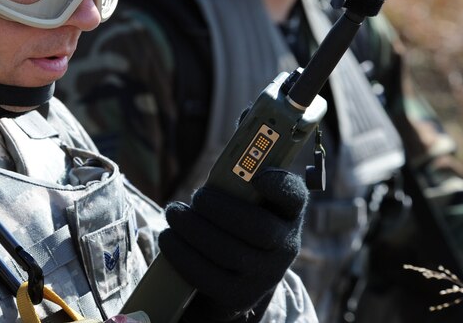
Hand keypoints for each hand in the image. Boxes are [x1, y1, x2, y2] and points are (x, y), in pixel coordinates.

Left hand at [158, 168, 307, 322]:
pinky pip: (209, 278)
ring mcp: (265, 276)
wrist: (233, 277)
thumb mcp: (245, 203)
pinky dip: (182, 255)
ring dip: (193, 229)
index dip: (279, 186)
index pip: (294, 197)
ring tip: (173, 213)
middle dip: (221, 209)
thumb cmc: (234, 224)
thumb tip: (221, 166)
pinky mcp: (240, 296)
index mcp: (288, 214)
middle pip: (259, 229)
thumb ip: (237, 182)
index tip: (258, 176)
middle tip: (197, 197)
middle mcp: (285, 247)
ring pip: (230, 253)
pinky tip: (168, 238)